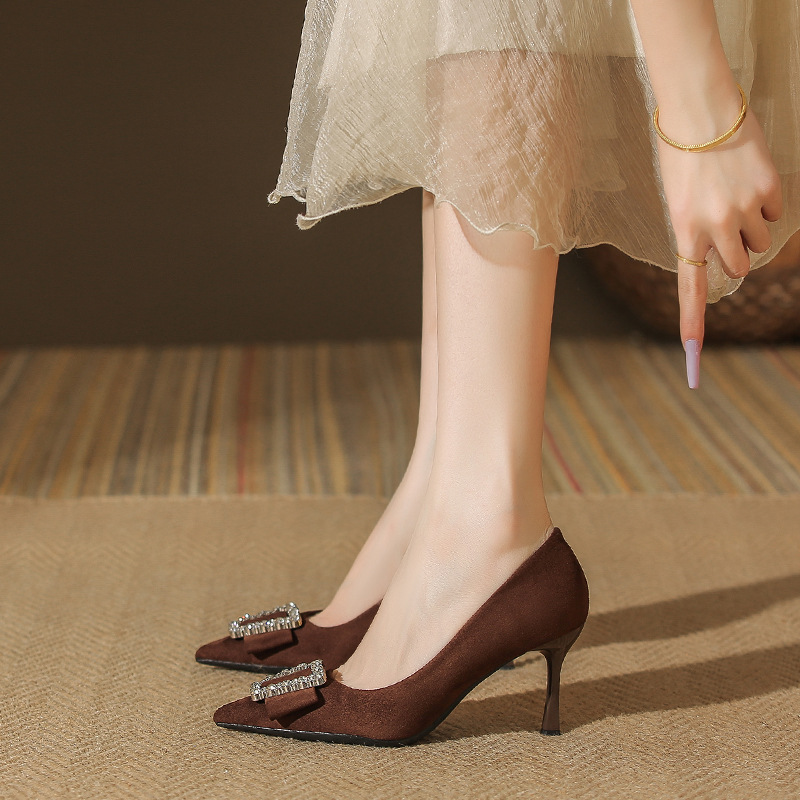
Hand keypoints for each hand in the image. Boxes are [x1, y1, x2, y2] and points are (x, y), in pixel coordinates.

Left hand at [656, 108, 782, 387]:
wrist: (700, 108)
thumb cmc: (682, 155)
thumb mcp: (678, 200)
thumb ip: (696, 231)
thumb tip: (722, 258)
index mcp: (683, 231)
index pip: (690, 286)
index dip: (693, 321)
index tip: (692, 353)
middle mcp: (713, 226)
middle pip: (737, 269)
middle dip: (736, 257)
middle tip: (729, 229)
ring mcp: (742, 209)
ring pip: (759, 244)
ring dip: (752, 229)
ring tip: (735, 196)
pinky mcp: (767, 190)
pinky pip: (773, 213)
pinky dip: (765, 203)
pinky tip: (748, 178)